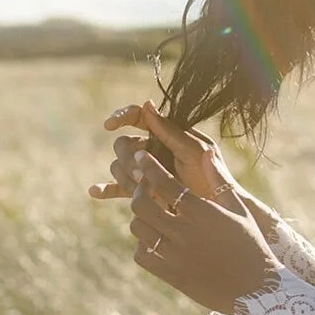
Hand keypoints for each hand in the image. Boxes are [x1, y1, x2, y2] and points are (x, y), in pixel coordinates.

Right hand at [89, 101, 275, 238]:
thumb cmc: (212, 176)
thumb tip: (146, 104)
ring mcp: (146, 170)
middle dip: (129, 156)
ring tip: (142, 188)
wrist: (217, 210)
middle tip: (141, 172)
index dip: (121, 117)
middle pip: (124, 144)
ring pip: (119, 165)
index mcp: (168, 133)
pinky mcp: (142, 191)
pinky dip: (106, 188)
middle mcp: (154, 149)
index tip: (110, 125)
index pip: (138, 117)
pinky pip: (117, 187)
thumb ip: (170, 131)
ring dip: (125, 175)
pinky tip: (96, 192)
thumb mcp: (194, 151)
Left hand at [128, 149, 283, 314]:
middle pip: (142, 204)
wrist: (255, 289)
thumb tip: (207, 154)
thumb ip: (219, 181)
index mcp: (202, 212)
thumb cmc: (251, 244)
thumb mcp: (239, 209)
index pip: (164, 182)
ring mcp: (174, 255)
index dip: (149, 166)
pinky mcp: (170, 275)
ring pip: (138, 228)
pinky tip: (154, 239)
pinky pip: (141, 255)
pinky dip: (142, 244)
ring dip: (140, 217)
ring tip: (150, 212)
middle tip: (143, 187)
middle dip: (139, 190)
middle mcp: (184, 232)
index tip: (141, 155)